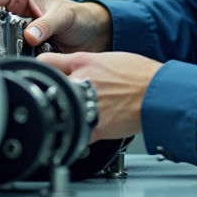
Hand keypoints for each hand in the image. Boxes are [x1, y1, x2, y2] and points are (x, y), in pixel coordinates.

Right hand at [0, 0, 112, 52]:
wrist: (89, 33)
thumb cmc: (78, 16)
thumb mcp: (63, 17)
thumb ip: (46, 25)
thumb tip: (30, 35)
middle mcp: (15, 9)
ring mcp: (16, 27)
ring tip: (2, 49)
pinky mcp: (21, 42)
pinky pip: (9, 48)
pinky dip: (10, 52)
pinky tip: (13, 56)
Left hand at [38, 52, 161, 143]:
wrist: (158, 91)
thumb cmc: (140, 74)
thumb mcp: (110, 59)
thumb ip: (89, 63)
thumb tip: (78, 66)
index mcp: (83, 62)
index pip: (45, 61)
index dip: (39, 69)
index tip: (38, 75)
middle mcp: (81, 80)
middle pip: (48, 87)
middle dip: (48, 93)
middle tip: (51, 98)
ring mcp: (87, 103)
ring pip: (59, 111)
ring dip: (61, 115)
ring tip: (66, 116)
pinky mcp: (96, 126)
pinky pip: (76, 135)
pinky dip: (76, 137)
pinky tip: (78, 135)